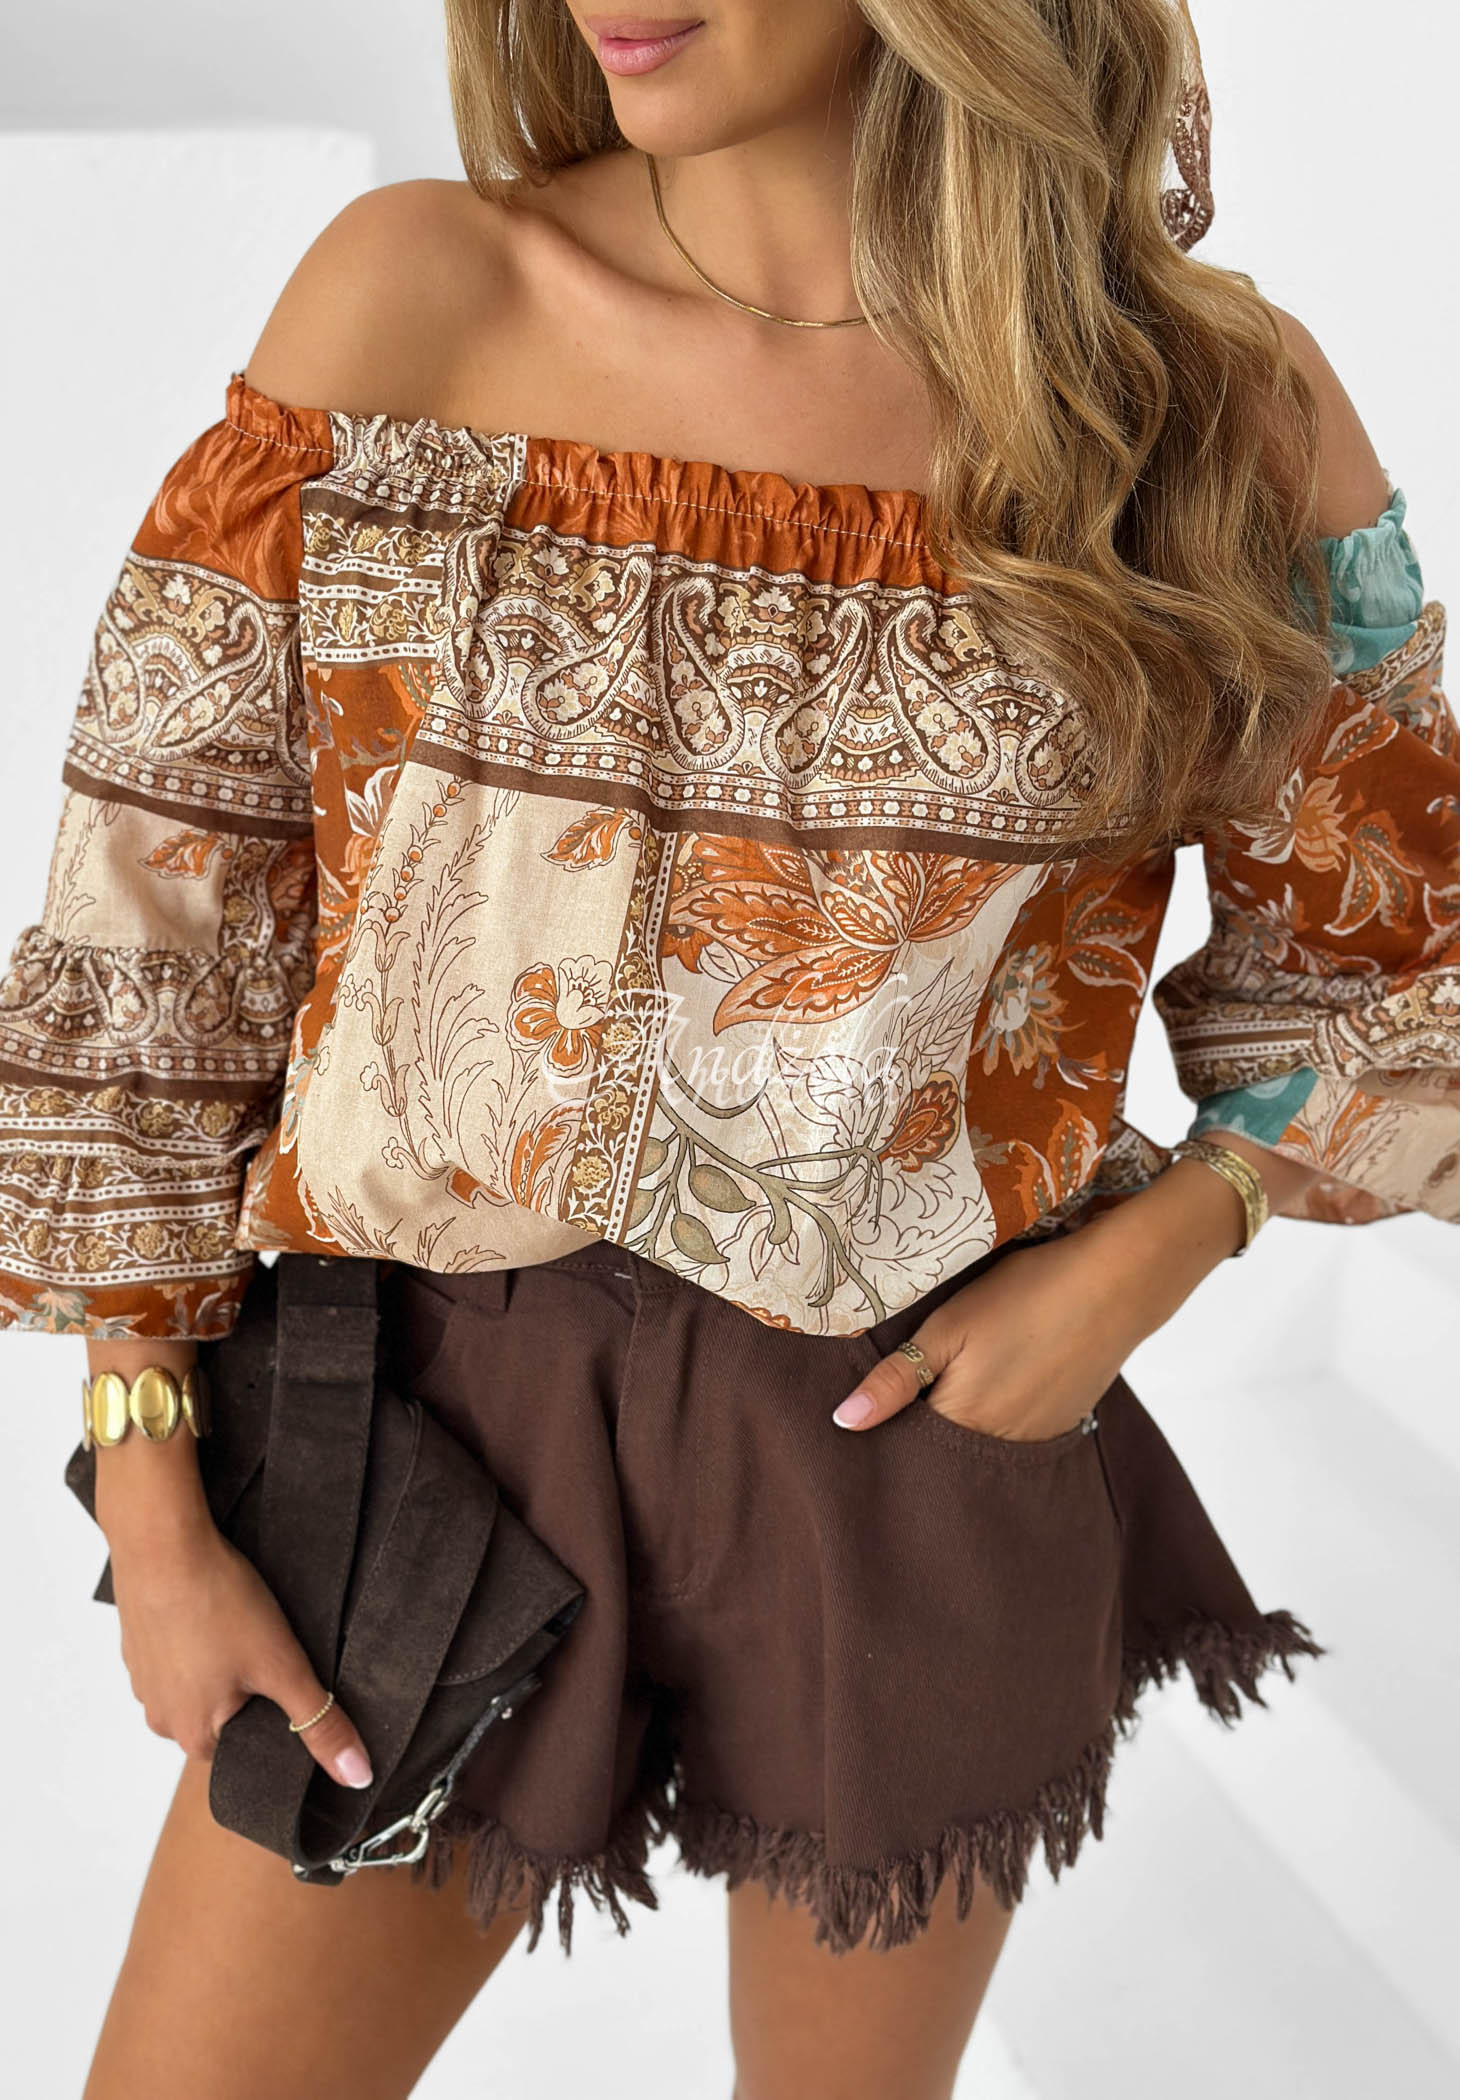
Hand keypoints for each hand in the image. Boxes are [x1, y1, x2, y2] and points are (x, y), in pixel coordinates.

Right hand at [105, 1507, 373, 1789]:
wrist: (162, 1544)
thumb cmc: (219, 1604)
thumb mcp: (283, 1666)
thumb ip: (319, 1723)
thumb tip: (355, 1775)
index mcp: (191, 1736)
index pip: (245, 1750)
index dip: (273, 1719)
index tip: (288, 1685)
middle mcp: (159, 1717)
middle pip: (223, 1716)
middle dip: (249, 1687)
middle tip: (267, 1648)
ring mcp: (143, 1678)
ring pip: (200, 1682)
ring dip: (223, 1661)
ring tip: (241, 1624)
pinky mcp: (138, 1642)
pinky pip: (178, 1652)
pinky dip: (199, 1636)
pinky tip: (215, 1610)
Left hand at [831, 1230, 1143, 1440]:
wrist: (1116, 1283)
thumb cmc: (1025, 1295)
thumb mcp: (947, 1328)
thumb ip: (895, 1380)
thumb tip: (844, 1423)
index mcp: (964, 1424)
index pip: (908, 1446)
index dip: (888, 1425)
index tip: (873, 1404)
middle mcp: (1002, 1446)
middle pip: (946, 1451)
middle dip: (924, 1429)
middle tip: (912, 1386)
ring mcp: (1038, 1438)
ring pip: (982, 1443)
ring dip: (964, 1422)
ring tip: (961, 1377)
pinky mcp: (1064, 1423)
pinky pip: (1016, 1433)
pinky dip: (1000, 1415)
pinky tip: (1001, 1378)